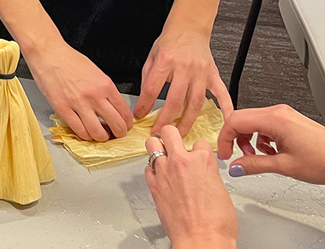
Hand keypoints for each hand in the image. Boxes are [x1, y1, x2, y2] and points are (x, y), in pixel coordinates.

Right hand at [25, 37, 133, 140]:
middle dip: (119, 133)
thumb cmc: (69, 59)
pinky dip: (85, 135)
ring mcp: (78, 104)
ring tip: (100, 135)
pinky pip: (79, 131)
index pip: (124, 112)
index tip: (124, 125)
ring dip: (102, 137)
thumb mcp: (95, 72)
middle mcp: (95, 96)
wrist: (48, 53)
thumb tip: (112, 106)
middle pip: (117, 125)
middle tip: (115, 133)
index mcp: (105, 85)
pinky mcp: (63, 109)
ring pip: (99, 133)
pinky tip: (85, 132)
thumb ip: (105, 89)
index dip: (127, 123)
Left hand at [136, 28, 232, 134]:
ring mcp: (201, 72)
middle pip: (175, 99)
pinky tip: (226, 123)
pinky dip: (226, 110)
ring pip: (195, 102)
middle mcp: (185, 67)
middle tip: (160, 133)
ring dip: (187, 121)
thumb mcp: (152, 56)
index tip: (140, 116)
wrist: (188, 28)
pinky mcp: (213, 75)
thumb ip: (148, 78)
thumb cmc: (170, 42)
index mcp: (166, 60)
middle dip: (166, 120)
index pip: (152, 87)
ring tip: (180, 135)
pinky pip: (222, 94)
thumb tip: (143, 102)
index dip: (144, 104)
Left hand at [145, 126, 236, 248]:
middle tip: (173, 142)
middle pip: (169, 131)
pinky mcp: (153, 184)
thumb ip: (208, 174)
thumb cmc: (216, 223)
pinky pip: (147, 167)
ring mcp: (165, 171)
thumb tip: (204, 173)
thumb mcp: (221, 190)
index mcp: (203, 161)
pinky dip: (152, 170)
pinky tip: (158, 175)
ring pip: (151, 143)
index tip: (198, 154)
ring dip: (157, 148)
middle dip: (172, 135)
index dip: (199, 149)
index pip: (199, 142)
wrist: (201, 240)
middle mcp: (182, 161)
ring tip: (162, 154)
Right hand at [217, 105, 324, 183]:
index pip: (234, 121)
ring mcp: (283, 114)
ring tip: (256, 156)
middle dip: (235, 138)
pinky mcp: (287, 119)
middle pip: (241, 118)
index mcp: (274, 119)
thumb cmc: (322, 159)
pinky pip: (264, 124)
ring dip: (248, 139)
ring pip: (252, 121)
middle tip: (236, 156)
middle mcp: (277, 112)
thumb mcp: (284, 166)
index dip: (225, 138)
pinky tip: (269, 151)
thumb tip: (236, 167)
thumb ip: (255, 165)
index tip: (225, 154)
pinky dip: (260, 137)